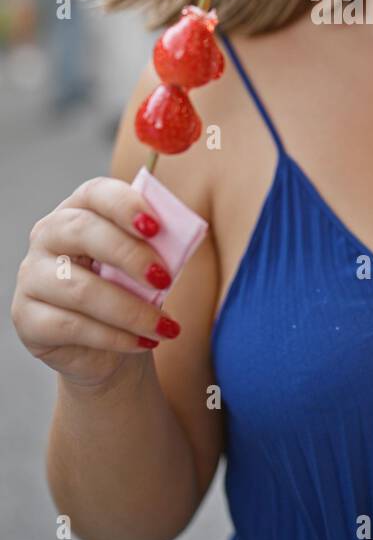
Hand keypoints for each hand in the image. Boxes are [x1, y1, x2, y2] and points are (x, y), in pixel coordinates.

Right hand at [11, 177, 181, 389]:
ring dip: (130, 310)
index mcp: (79, 209)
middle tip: (164, 279)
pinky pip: (71, 326)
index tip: (157, 227)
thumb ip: (156, 250)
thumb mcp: (145, 267)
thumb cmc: (129, 293)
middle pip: (82, 231)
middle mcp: (47, 236)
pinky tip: (141, 343)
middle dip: (129, 255)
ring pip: (80, 288)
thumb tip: (179, 244)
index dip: (125, 205)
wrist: (106, 346)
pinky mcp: (27, 319)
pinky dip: (114, 337)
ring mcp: (31, 277)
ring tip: (164, 326)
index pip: (96, 193)